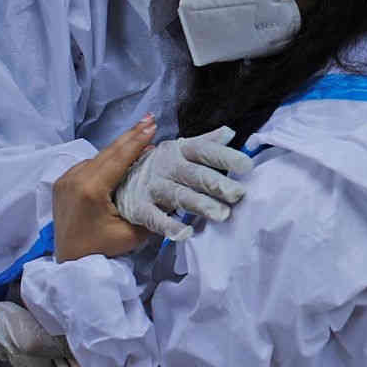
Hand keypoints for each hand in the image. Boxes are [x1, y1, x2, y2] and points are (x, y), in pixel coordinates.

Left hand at [53, 117, 161, 258]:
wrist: (68, 262)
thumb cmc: (100, 250)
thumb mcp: (131, 235)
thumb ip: (151, 214)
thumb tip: (169, 194)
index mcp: (90, 190)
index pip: (118, 158)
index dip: (137, 141)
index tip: (152, 126)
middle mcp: (74, 179)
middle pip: (107, 152)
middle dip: (130, 136)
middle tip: (149, 120)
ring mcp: (65, 179)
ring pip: (97, 157)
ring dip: (118, 147)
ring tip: (139, 135)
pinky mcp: (61, 183)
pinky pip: (86, 165)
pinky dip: (104, 159)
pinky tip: (118, 156)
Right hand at [114, 125, 252, 228]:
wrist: (119, 180)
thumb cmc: (161, 166)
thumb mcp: (181, 151)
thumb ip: (205, 143)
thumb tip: (230, 132)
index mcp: (178, 150)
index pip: (203, 151)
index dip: (224, 156)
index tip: (247, 165)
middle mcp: (166, 166)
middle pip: (193, 174)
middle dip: (215, 183)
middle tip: (237, 194)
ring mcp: (152, 187)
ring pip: (178, 196)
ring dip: (200, 204)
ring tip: (221, 215)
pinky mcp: (139, 208)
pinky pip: (155, 218)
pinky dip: (169, 226)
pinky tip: (185, 234)